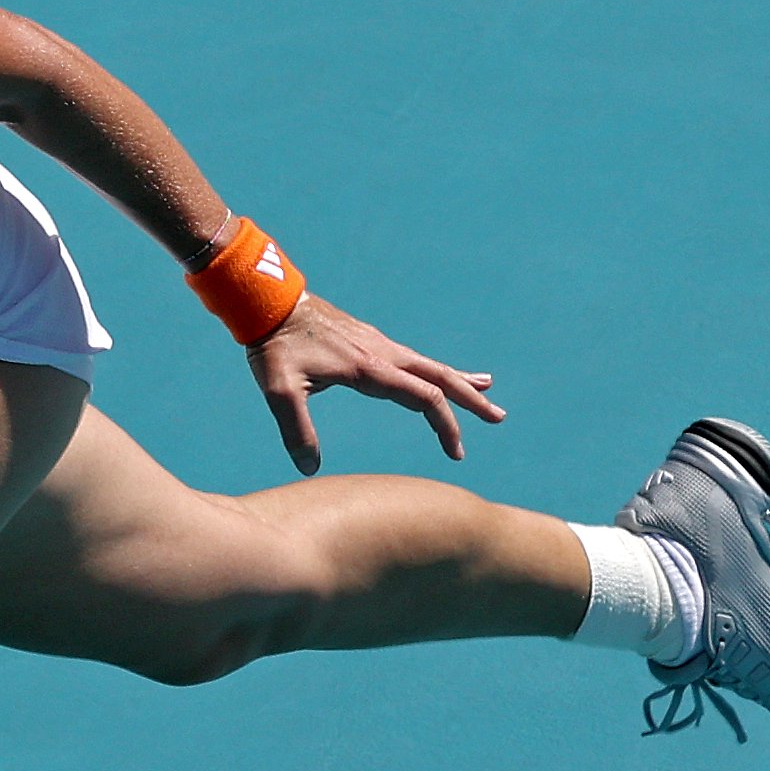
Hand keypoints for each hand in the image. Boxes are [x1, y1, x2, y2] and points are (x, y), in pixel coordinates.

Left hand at [247, 292, 503, 471]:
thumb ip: (296, 429)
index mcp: (371, 369)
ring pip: (428, 364)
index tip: (456, 451)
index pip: (425, 398)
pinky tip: (431, 372)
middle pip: (440, 378)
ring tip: (486, 386)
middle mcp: (383, 354)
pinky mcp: (368, 340)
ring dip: (458, 380)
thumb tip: (309, 468)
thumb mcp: (280, 390)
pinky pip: (410, 358)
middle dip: (471, 399)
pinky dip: (431, 368)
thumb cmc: (274, 346)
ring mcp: (378, 344)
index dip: (446, 425)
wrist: (270, 302)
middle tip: (499, 417)